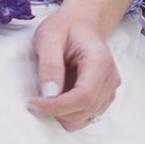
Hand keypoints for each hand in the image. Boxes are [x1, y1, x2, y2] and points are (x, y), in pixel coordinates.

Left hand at [28, 10, 120, 131]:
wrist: (81, 25)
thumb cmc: (66, 28)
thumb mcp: (49, 37)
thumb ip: (49, 65)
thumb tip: (49, 94)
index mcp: (100, 62)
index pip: (83, 97)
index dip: (57, 106)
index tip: (34, 103)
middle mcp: (110, 80)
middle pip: (83, 111)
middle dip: (56, 110)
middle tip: (36, 96)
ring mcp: (109, 91)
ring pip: (83, 119)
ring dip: (61, 112)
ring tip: (51, 88)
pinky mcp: (102, 99)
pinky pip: (83, 117)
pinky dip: (67, 112)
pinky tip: (60, 92)